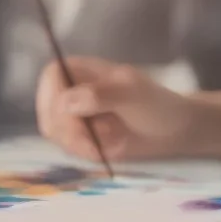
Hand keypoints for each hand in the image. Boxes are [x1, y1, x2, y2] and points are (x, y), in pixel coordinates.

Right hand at [36, 57, 195, 161]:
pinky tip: (109, 149)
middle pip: (49, 109)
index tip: (73, 117)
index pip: (52, 76)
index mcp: (80, 68)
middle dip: (72, 131)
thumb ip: (101, 95)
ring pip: (56, 133)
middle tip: (96, 143)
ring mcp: (71, 115)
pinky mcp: (77, 137)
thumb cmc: (155, 104)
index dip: (55, 96)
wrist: (171, 131)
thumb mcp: (133, 94)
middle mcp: (70, 89)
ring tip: (113, 141)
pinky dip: (88, 153)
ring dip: (83, 144)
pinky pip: (68, 148)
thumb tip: (67, 102)